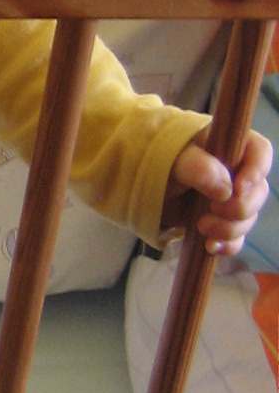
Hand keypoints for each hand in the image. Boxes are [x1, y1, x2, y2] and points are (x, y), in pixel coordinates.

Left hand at [162, 128, 272, 256]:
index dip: (256, 170)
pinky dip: (227, 245)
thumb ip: (198, 168)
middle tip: (213, 211)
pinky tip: (210, 247)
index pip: (259, 152)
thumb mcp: (171, 158)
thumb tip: (227, 190)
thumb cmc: (154, 162)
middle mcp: (233, 172)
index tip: (239, 188)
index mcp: (226, 145)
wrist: (134, 187)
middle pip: (257, 191)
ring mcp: (228, 199)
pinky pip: (236, 238)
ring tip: (201, 227)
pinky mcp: (218, 221)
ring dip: (230, 228)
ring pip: (248, 217)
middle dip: (240, 207)